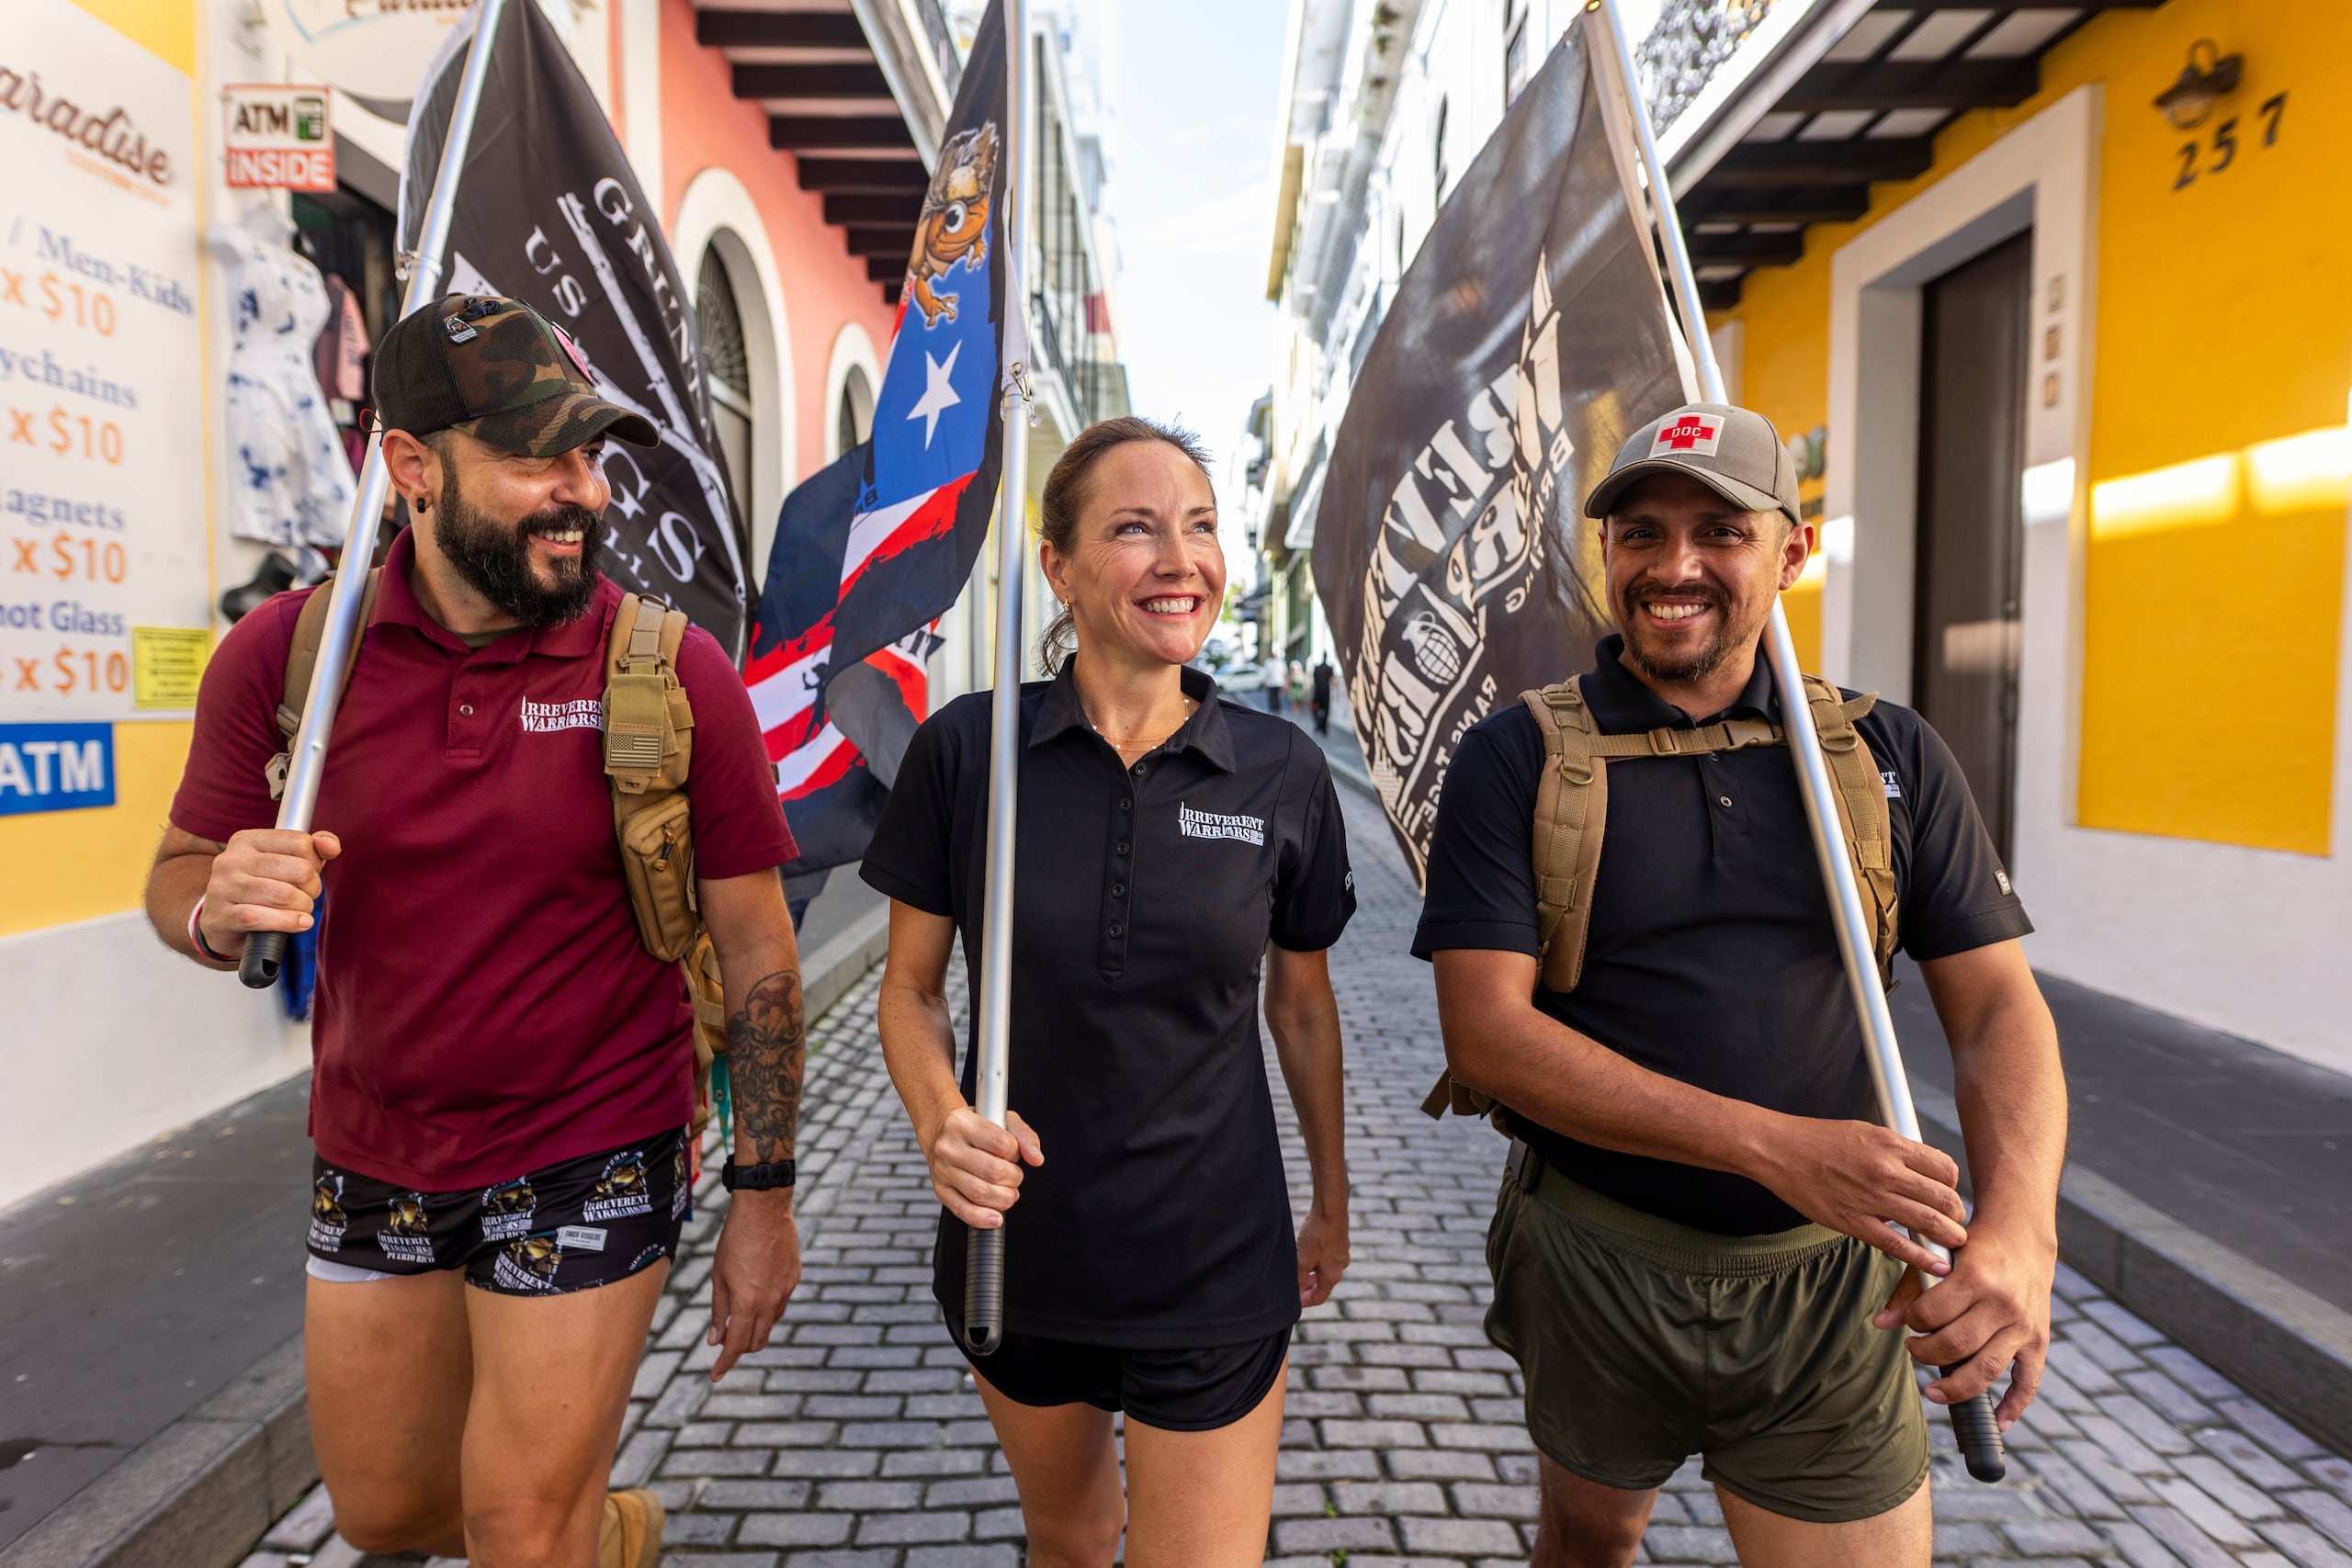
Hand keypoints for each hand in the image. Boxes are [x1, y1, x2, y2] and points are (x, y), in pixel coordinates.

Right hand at [202, 828, 340, 951]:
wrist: (221, 924)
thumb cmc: (260, 889)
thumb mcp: (284, 863)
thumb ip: (314, 849)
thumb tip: (331, 846)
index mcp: (247, 840)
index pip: (300, 842)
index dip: (314, 862)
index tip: (307, 875)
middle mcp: (231, 860)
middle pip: (299, 870)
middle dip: (313, 888)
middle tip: (307, 896)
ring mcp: (223, 888)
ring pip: (285, 895)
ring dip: (303, 907)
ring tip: (301, 911)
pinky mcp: (222, 916)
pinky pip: (263, 918)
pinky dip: (289, 923)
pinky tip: (298, 924)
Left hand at [708, 1185, 800, 1380]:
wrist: (764, 1209)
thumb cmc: (735, 1240)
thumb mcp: (719, 1277)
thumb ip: (719, 1311)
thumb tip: (716, 1339)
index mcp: (748, 1302)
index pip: (737, 1345)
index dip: (725, 1363)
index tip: (715, 1376)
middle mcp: (770, 1301)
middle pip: (758, 1341)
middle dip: (741, 1349)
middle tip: (724, 1343)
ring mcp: (786, 1290)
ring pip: (771, 1323)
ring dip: (755, 1328)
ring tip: (739, 1316)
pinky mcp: (795, 1278)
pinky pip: (781, 1303)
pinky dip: (767, 1308)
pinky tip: (757, 1293)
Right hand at [921, 1105, 1041, 1227]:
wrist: (937, 1129)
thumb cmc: (972, 1125)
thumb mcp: (1000, 1118)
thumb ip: (1024, 1135)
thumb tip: (1036, 1158)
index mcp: (963, 1124)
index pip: (1001, 1143)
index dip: (1015, 1153)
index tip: (1013, 1153)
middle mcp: (949, 1147)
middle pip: (993, 1171)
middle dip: (1013, 1178)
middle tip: (1013, 1175)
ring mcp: (942, 1170)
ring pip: (979, 1193)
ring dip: (1003, 1198)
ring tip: (1007, 1191)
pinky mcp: (940, 1190)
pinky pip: (961, 1209)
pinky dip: (981, 1218)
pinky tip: (995, 1217)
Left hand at [1296, 1199, 1348, 1307]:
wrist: (1331, 1208)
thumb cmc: (1317, 1234)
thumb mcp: (1303, 1260)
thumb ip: (1300, 1279)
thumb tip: (1297, 1292)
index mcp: (1332, 1276)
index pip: (1319, 1298)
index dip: (1305, 1301)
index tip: (1293, 1300)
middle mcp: (1341, 1267)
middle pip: (1323, 1284)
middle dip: (1308, 1287)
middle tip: (1293, 1285)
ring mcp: (1342, 1253)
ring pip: (1325, 1269)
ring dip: (1312, 1273)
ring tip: (1298, 1268)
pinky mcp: (1341, 1241)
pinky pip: (1328, 1257)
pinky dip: (1317, 1260)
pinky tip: (1307, 1250)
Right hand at [1750, 1114, 1966, 1275]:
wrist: (1777, 1149)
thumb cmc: (1818, 1139)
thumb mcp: (1865, 1132)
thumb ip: (1895, 1151)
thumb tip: (1921, 1170)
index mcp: (1891, 1145)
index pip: (1946, 1169)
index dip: (1952, 1185)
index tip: (1947, 1194)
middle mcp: (1886, 1170)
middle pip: (1944, 1198)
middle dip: (1956, 1215)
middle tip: (1955, 1223)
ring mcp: (1870, 1198)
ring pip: (1929, 1222)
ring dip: (1949, 1237)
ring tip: (1953, 1243)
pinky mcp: (1852, 1221)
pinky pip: (1897, 1244)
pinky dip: (1923, 1257)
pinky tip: (1937, 1265)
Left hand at [1875, 1220, 2053, 1428]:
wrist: (2021, 1235)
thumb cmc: (1971, 1246)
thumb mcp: (1939, 1257)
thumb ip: (1909, 1290)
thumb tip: (1880, 1324)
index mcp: (1975, 1277)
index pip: (1932, 1314)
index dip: (1913, 1323)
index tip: (1911, 1323)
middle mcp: (2003, 1303)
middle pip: (1956, 1346)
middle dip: (1926, 1354)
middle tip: (1915, 1350)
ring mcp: (2023, 1325)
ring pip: (1987, 1369)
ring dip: (1956, 1387)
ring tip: (1934, 1391)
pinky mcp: (2040, 1340)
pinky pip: (2029, 1381)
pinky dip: (2014, 1406)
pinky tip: (1998, 1422)